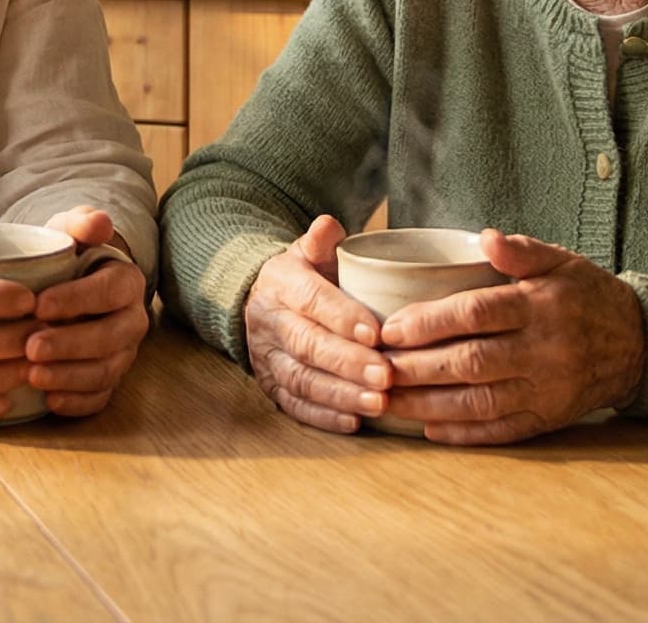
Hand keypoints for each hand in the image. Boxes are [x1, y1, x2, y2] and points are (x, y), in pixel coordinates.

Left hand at [25, 206, 150, 416]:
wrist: (69, 284)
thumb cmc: (67, 256)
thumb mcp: (70, 230)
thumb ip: (80, 223)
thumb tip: (99, 223)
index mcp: (126, 282)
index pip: (108, 292)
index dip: (76, 300)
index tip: (39, 305)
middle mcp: (132, 320)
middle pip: (109, 338)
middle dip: (69, 345)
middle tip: (30, 347)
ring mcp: (123, 353)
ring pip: (106, 371)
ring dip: (69, 377)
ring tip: (32, 375)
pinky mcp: (110, 379)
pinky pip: (101, 397)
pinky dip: (77, 403)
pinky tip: (48, 402)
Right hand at [241, 215, 391, 433]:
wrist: (260, 302)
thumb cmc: (304, 277)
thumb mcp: (309, 252)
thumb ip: (321, 240)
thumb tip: (328, 225)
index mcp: (281, 283)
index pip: (311, 300)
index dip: (342, 317)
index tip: (376, 333)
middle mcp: (268, 321)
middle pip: (307, 345)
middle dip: (348, 363)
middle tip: (386, 376)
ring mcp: (267, 357)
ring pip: (301, 379)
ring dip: (341, 395)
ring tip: (378, 404)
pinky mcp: (270, 386)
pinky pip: (294, 405)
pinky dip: (324, 416)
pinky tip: (355, 422)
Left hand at [378, 230, 644, 445]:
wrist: (638, 343)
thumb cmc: (586, 295)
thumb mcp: (561, 260)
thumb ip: (521, 250)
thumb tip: (484, 237)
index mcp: (541, 307)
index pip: (476, 314)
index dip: (429, 322)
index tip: (388, 328)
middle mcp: (543, 351)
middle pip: (470, 363)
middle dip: (416, 368)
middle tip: (374, 368)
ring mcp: (547, 390)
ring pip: (479, 403)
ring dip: (428, 406)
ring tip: (387, 401)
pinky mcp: (549, 419)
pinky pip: (501, 431)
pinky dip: (463, 434)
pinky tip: (427, 429)